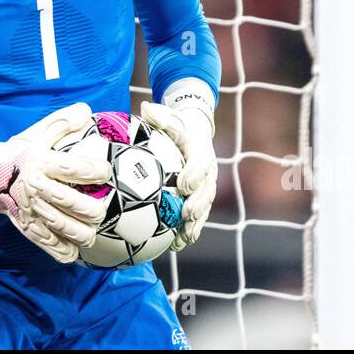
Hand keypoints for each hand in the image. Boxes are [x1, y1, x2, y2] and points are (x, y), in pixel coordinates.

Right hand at [0, 102, 113, 263]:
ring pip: (60, 227)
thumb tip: (87, 111)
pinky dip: (62, 250)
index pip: (71, 168)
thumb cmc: (20, 150)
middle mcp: (35, 186)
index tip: (106, 171)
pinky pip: (46, 243)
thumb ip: (63, 121)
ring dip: (81, 233)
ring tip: (91, 230)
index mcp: (40, 162)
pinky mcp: (26, 225)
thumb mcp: (39, 132)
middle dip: (91, 209)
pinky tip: (74, 249)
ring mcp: (30, 209)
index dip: (93, 171)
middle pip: (69, 202)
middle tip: (102, 210)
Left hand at [139, 99, 216, 250]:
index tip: (184, 184)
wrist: (196, 133)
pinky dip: (189, 230)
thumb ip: (160, 115)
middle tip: (187, 214)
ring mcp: (206, 187)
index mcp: (200, 151)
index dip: (194, 174)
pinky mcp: (201, 198)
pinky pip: (197, 217)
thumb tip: (145, 107)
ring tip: (184, 239)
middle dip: (198, 204)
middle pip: (206, 190)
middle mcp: (207, 171)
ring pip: (204, 208)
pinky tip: (175, 246)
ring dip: (195, 224)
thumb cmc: (178, 126)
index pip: (200, 163)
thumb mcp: (170, 117)